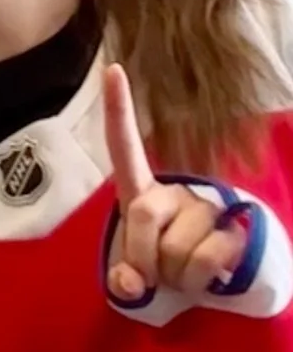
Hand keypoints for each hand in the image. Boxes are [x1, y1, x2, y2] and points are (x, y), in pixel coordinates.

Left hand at [104, 63, 245, 299]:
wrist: (221, 283)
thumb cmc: (167, 270)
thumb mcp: (137, 275)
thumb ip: (124, 278)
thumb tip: (131, 282)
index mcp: (142, 193)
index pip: (125, 148)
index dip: (119, 110)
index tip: (113, 69)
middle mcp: (175, 190)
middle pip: (140, 214)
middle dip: (140, 256)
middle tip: (154, 274)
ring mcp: (208, 206)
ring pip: (176, 248)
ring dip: (175, 276)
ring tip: (184, 274)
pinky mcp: (238, 226)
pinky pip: (208, 258)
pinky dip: (200, 281)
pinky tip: (209, 276)